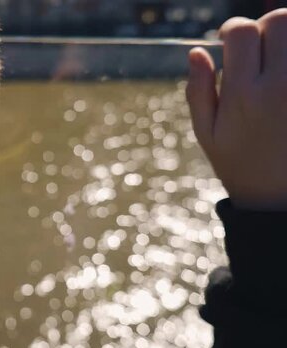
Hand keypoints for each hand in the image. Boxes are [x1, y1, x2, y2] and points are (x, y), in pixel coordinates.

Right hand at [187, 9, 286, 209]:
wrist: (282, 201)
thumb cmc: (241, 166)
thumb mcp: (208, 134)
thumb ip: (199, 91)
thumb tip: (197, 51)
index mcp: (244, 95)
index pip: (242, 32)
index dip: (232, 30)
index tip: (229, 42)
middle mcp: (281, 86)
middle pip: (280, 20)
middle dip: (265, 27)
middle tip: (258, 48)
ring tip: (276, 59)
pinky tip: (285, 77)